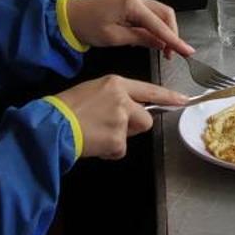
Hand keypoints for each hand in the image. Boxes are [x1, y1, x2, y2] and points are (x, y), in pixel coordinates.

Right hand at [49, 75, 187, 159]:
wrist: (52, 125)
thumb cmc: (66, 107)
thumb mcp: (93, 90)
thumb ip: (114, 97)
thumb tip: (126, 109)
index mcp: (116, 83)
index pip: (149, 90)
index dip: (169, 97)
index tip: (183, 101)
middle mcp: (123, 99)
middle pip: (145, 118)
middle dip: (134, 127)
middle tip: (111, 128)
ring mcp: (121, 119)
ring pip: (132, 135)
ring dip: (119, 139)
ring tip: (97, 134)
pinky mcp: (117, 139)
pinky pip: (119, 150)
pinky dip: (109, 151)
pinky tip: (93, 144)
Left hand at [63, 0, 193, 56]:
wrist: (69, 16)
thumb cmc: (88, 27)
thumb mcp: (114, 37)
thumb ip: (140, 39)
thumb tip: (161, 44)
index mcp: (133, 4)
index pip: (160, 24)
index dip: (175, 39)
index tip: (188, 52)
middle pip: (166, 14)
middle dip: (173, 33)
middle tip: (173, 54)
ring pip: (160, 13)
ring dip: (166, 30)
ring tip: (166, 50)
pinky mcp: (131, 2)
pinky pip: (151, 13)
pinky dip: (157, 26)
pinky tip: (155, 40)